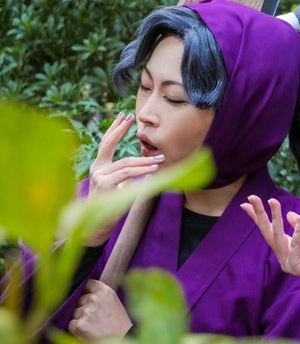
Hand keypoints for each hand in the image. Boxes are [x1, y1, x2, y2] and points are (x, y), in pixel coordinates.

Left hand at [68, 280, 131, 340]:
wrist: (122, 342)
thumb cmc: (120, 325)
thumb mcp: (115, 304)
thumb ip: (101, 297)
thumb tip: (86, 293)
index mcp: (105, 291)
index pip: (88, 284)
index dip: (88, 292)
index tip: (91, 299)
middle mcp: (94, 299)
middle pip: (80, 300)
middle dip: (84, 308)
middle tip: (96, 318)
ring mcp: (86, 312)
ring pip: (75, 313)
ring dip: (80, 319)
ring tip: (94, 327)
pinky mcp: (79, 325)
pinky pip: (71, 324)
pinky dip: (77, 329)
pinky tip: (88, 333)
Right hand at [86, 112, 163, 245]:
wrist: (95, 227)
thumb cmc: (109, 208)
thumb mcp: (121, 188)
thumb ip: (128, 176)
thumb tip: (148, 167)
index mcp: (100, 166)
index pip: (106, 143)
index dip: (115, 128)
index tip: (123, 115)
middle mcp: (97, 168)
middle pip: (109, 144)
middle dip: (120, 129)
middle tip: (131, 117)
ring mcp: (99, 176)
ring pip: (126, 163)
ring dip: (145, 160)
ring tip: (160, 158)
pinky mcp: (105, 184)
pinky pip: (126, 174)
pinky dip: (141, 170)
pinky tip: (153, 168)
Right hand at [240, 196, 299, 281]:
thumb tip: (290, 214)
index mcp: (285, 247)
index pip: (268, 230)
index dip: (257, 217)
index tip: (245, 203)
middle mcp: (283, 255)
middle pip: (268, 233)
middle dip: (260, 214)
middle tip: (252, 197)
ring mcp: (289, 262)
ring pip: (278, 238)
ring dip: (275, 219)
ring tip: (273, 201)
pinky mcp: (298, 267)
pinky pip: (295, 248)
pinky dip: (297, 234)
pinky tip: (299, 221)